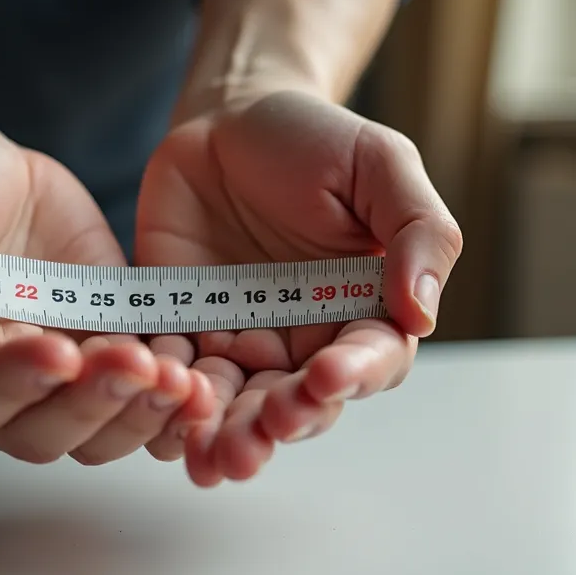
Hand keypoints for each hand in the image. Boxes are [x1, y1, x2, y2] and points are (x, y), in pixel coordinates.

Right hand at [0, 117, 212, 464]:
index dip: (12, 381)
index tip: (59, 352)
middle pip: (36, 430)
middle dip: (91, 403)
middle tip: (138, 362)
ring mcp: (47, 379)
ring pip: (93, 432)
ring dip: (138, 413)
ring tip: (181, 378)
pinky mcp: (101, 354)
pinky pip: (137, 398)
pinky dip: (169, 400)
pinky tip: (203, 379)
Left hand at [136, 91, 461, 485]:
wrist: (227, 116)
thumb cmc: (314, 139)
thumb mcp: (380, 165)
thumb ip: (416, 232)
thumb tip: (421, 313)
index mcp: (362, 313)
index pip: (369, 363)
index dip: (352, 377)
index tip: (329, 376)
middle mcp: (304, 341)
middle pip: (299, 406)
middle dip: (280, 426)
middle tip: (260, 437)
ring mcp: (240, 342)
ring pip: (235, 408)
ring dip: (223, 436)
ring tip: (209, 457)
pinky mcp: (180, 332)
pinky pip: (173, 376)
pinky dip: (165, 398)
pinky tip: (154, 407)